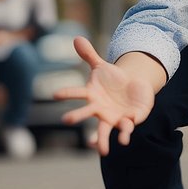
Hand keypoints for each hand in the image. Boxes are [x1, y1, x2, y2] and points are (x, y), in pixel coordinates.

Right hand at [56, 37, 155, 155]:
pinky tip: (123, 138)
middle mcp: (99, 109)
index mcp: (92, 95)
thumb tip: (76, 38)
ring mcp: (113, 117)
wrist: (133, 88)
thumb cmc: (113, 80)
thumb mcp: (102, 66)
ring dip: (102, 139)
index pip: (77, 93)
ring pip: (104, 130)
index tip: (54, 94)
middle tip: (65, 119)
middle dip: (76, 116)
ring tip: (102, 150)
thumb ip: (89, 55)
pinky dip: (124, 132)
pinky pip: (125, 128)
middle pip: (86, 113)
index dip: (66, 92)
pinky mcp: (128, 121)